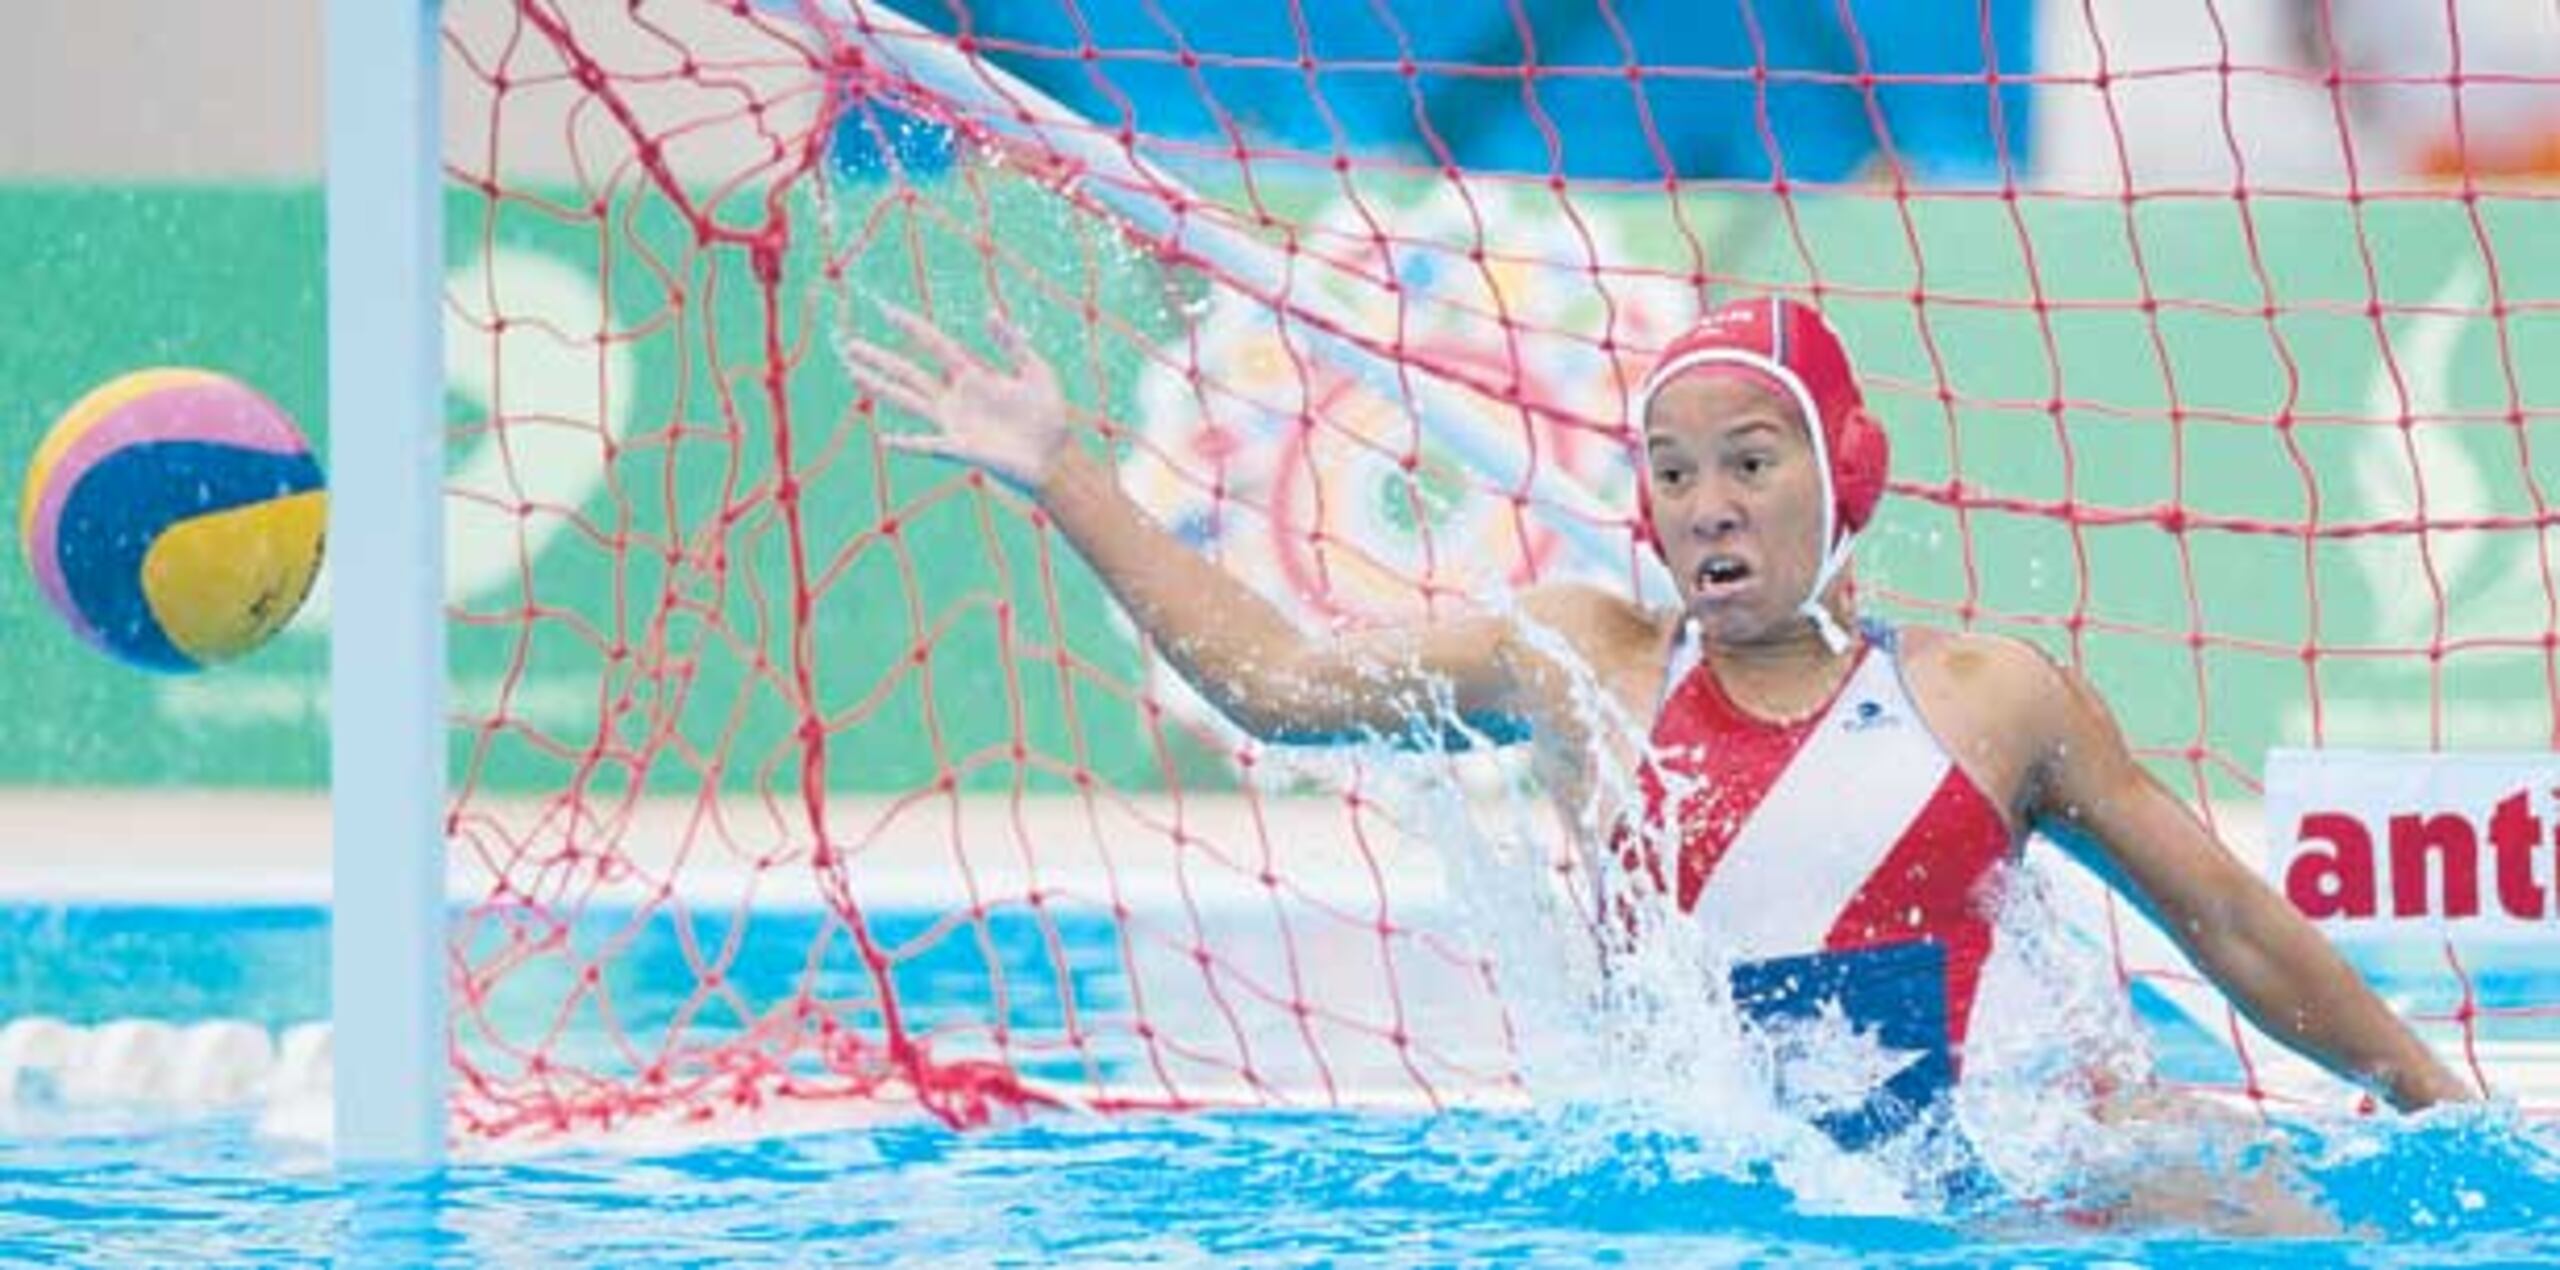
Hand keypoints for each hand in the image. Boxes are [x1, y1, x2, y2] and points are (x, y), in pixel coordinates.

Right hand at [845, 301, 1072, 494]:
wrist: (1055, 456)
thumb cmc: (1048, 415)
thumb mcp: (1036, 371)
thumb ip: (1012, 344)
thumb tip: (990, 312)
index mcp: (973, 372)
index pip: (934, 344)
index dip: (911, 326)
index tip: (886, 309)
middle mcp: (955, 396)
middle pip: (908, 372)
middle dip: (879, 358)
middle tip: (848, 345)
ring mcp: (953, 421)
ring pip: (907, 400)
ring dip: (879, 387)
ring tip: (853, 373)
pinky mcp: (959, 447)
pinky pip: (927, 445)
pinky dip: (907, 443)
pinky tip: (885, 439)